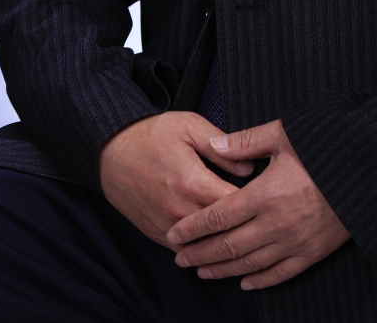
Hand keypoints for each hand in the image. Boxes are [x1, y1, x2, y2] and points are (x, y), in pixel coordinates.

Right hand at [98, 111, 253, 246]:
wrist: (110, 150)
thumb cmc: (151, 134)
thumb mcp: (189, 126)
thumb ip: (221, 147)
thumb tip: (249, 169)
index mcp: (192, 182)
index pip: (234, 205)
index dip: (254, 203)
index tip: (266, 199)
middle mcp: (179, 210)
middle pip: (222, 230)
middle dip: (244, 227)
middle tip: (262, 222)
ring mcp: (166, 225)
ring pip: (204, 247)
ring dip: (223, 244)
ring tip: (245, 239)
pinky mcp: (155, 233)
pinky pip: (184, 251)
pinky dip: (201, 249)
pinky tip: (216, 245)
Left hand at [166, 119, 349, 289]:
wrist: (371, 170)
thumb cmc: (327, 147)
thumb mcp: (285, 134)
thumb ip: (247, 140)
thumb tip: (216, 144)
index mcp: (264, 194)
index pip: (217, 216)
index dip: (192, 228)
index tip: (174, 234)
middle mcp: (275, 224)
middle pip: (228, 245)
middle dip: (200, 253)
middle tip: (179, 258)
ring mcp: (294, 242)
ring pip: (249, 264)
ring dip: (222, 270)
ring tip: (202, 271)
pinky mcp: (313, 252)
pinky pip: (280, 274)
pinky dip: (259, 281)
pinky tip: (245, 283)